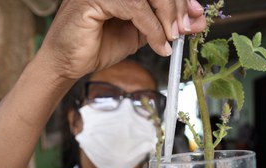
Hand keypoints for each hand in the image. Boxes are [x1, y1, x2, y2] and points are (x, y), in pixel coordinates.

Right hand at [38, 0, 205, 79]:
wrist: (69, 63)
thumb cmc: (98, 46)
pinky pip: (134, 7)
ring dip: (166, 16)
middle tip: (186, 29)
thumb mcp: (140, 34)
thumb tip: (196, 20)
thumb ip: (165, 24)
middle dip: (177, 6)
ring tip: (172, 38)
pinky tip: (160, 45)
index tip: (196, 14)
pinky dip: (152, 28)